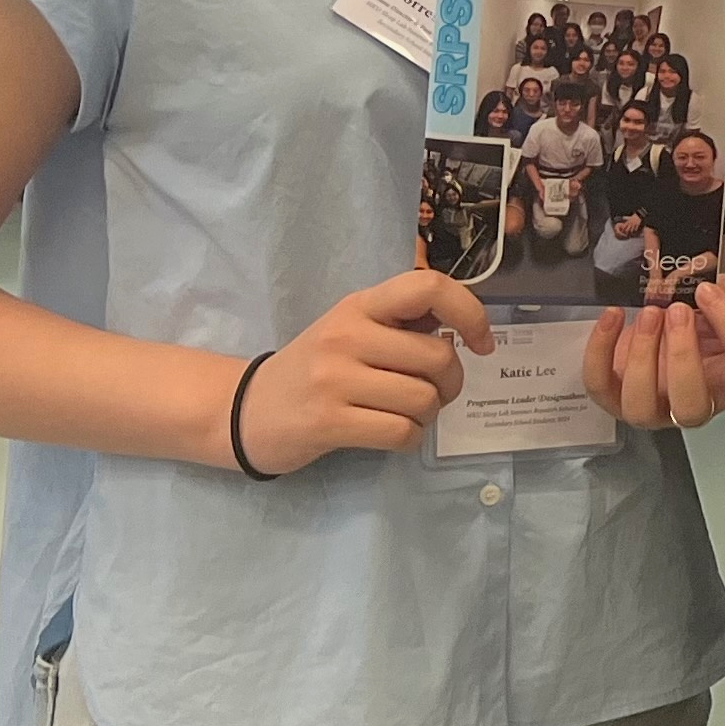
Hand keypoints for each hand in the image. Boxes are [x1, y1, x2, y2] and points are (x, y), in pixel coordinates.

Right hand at [238, 269, 493, 472]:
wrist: (243, 411)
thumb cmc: (314, 369)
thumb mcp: (352, 331)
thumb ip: (401, 325)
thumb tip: (462, 328)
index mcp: (359, 305)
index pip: (428, 286)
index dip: (470, 312)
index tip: (481, 342)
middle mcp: (347, 335)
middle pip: (438, 356)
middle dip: (450, 382)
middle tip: (433, 392)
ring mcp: (334, 379)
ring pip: (424, 398)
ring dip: (429, 415)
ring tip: (406, 414)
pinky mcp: (328, 422)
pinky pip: (401, 432)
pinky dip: (409, 439)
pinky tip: (391, 434)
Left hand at [587, 277, 724, 428]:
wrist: (666, 338)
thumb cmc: (698, 329)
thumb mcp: (721, 307)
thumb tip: (718, 283)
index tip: (708, 292)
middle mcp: (695, 403)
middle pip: (692, 406)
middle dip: (682, 356)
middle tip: (677, 311)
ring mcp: (652, 408)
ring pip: (641, 406)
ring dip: (643, 356)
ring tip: (649, 313)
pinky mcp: (614, 398)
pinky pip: (600, 385)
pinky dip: (600, 350)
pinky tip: (613, 316)